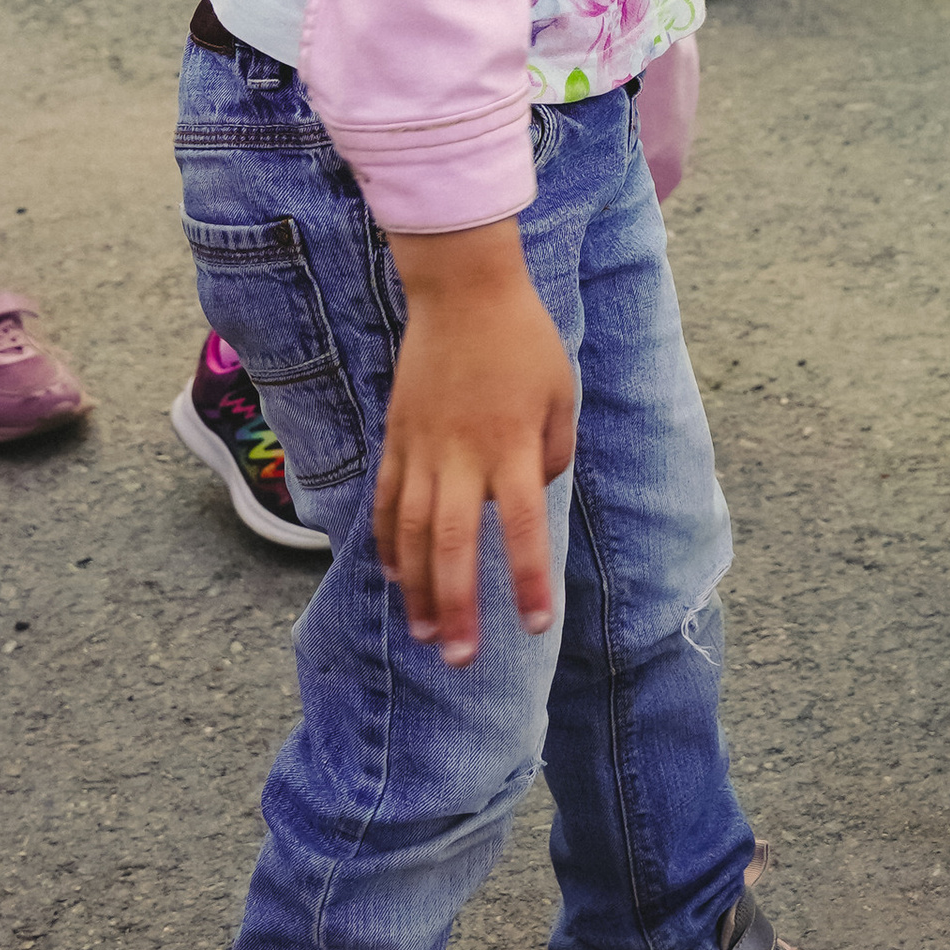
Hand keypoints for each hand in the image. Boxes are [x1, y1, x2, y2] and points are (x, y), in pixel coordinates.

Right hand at [376, 221, 577, 665]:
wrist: (462, 290)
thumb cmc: (523, 340)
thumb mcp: (562, 393)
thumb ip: (554, 451)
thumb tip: (533, 495)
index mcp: (513, 446)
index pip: (523, 527)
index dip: (525, 580)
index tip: (533, 625)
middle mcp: (463, 456)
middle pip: (454, 545)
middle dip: (456, 606)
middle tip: (458, 659)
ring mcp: (422, 449)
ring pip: (413, 533)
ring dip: (417, 587)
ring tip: (424, 632)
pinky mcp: (396, 437)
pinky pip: (387, 500)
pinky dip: (388, 541)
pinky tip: (392, 574)